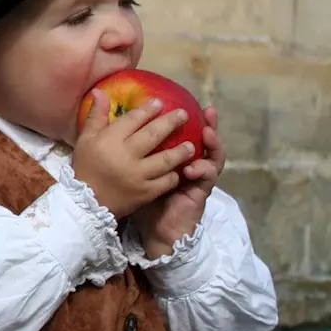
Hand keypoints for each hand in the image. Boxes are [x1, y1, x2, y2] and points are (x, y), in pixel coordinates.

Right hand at [72, 90, 197, 219]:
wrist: (86, 203)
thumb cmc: (85, 167)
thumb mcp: (85, 140)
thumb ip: (96, 116)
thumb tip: (100, 91)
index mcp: (109, 140)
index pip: (133, 120)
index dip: (148, 109)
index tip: (160, 102)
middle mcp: (126, 155)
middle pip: (154, 135)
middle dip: (171, 123)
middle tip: (184, 115)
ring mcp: (138, 174)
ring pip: (166, 159)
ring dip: (181, 150)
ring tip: (191, 145)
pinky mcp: (146, 192)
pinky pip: (166, 180)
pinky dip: (174, 174)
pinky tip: (179, 169)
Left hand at [132, 107, 223, 258]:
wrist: (151, 228)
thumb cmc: (142, 197)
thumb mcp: (133, 168)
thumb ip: (128, 146)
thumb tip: (116, 121)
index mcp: (175, 156)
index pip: (188, 133)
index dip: (191, 118)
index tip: (189, 102)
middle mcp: (191, 164)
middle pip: (205, 141)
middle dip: (209, 125)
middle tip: (208, 112)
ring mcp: (198, 179)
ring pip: (213, 158)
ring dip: (212, 146)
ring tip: (207, 135)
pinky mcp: (199, 194)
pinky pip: (207, 179)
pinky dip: (203, 171)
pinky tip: (193, 168)